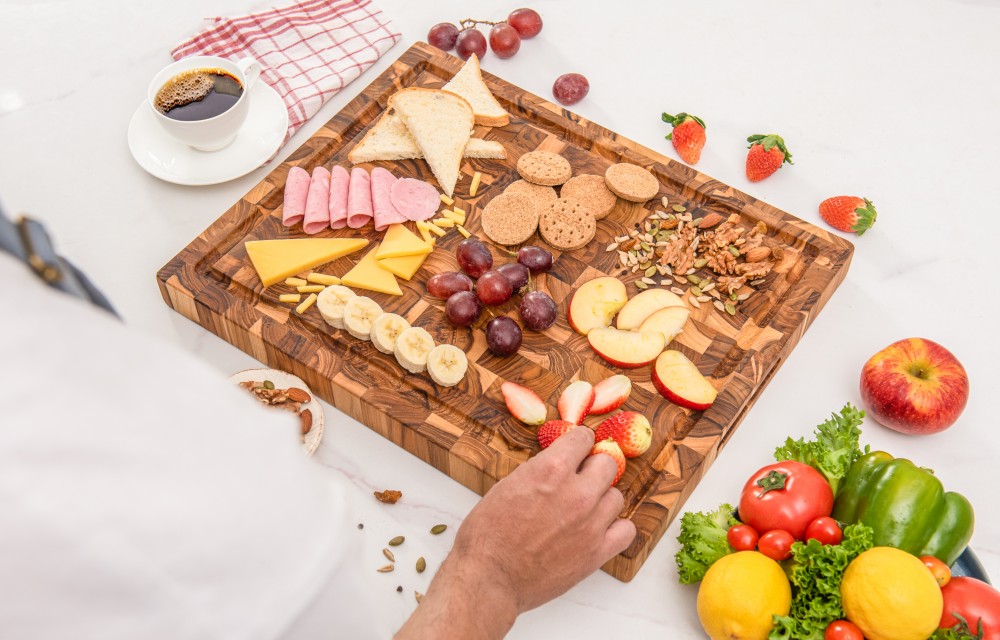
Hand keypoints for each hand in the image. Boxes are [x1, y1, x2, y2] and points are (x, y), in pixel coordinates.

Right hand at [395, 426, 635, 638]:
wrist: (489, 577)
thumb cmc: (488, 534)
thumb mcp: (508, 485)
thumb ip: (539, 471)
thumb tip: (557, 464)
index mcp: (551, 470)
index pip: (583, 438)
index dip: (578, 444)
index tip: (576, 450)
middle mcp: (577, 492)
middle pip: (607, 464)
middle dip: (592, 468)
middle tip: (579, 480)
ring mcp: (591, 523)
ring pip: (616, 497)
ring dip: (601, 499)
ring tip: (584, 509)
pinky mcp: (597, 552)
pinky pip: (626, 531)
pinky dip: (616, 528)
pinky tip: (600, 529)